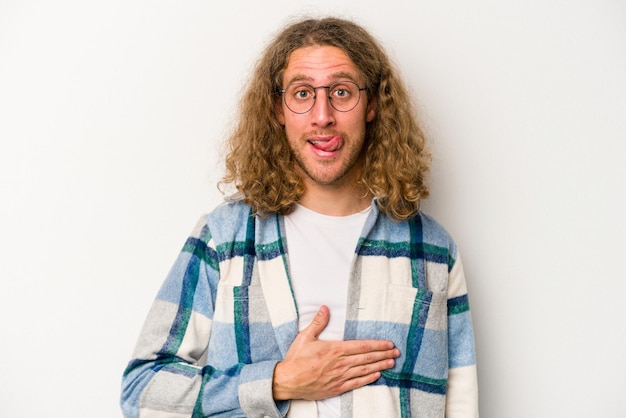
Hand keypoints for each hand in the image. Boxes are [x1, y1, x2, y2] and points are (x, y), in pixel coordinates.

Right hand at [272, 305, 399, 400]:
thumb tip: (325, 308)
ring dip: (379, 366)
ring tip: (391, 363)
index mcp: (335, 349)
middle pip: (366, 358)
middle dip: (383, 354)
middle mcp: (340, 363)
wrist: (288, 381)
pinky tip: (377, 375)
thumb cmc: (296, 359)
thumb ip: (318, 322)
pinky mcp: (336, 388)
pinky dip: (368, 379)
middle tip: (396, 353)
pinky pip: (356, 383)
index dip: (377, 345)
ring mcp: (339, 377)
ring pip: (364, 370)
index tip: (389, 344)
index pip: (361, 346)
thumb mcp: (305, 337)